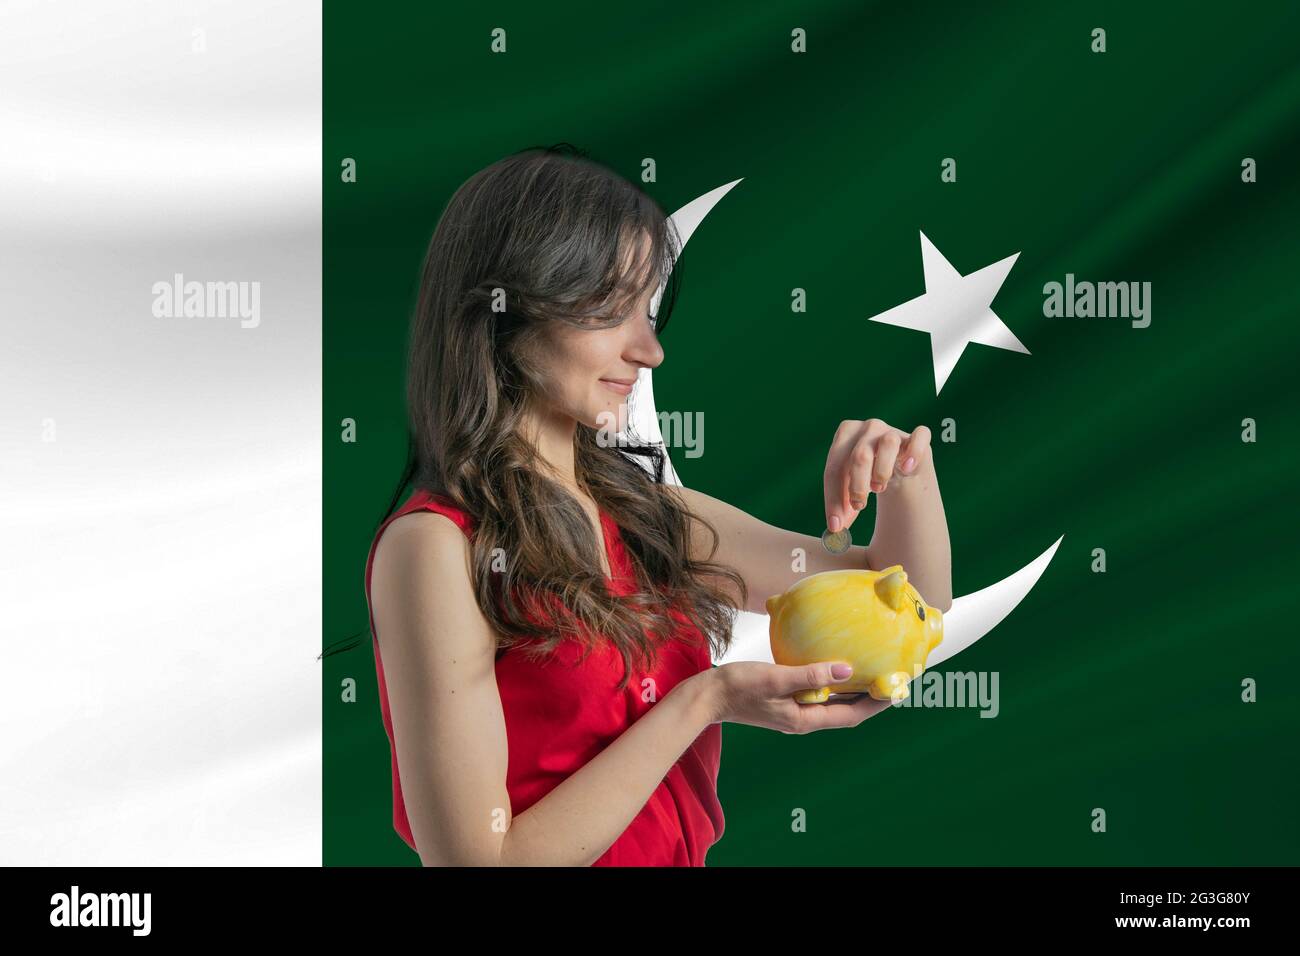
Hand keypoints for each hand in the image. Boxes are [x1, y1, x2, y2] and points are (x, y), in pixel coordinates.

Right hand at [706, 661, 893, 732]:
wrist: (707, 696)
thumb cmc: (739, 686)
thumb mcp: (777, 678)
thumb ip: (812, 674)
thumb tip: (848, 669)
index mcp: (804, 720)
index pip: (851, 716)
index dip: (876, 705)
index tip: (897, 691)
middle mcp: (803, 719)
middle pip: (845, 712)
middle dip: (869, 698)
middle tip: (891, 680)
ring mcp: (793, 711)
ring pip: (832, 703)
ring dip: (852, 691)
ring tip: (871, 673)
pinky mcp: (785, 701)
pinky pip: (817, 694)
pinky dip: (831, 684)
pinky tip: (834, 667)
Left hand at [824, 419, 931, 532]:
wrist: (899, 472)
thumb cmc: (867, 480)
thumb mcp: (849, 492)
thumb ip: (841, 509)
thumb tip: (835, 530)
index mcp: (844, 434)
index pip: (834, 467)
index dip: (833, 497)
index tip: (836, 524)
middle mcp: (869, 427)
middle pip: (860, 455)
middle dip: (857, 486)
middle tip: (859, 507)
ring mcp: (894, 431)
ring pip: (888, 444)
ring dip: (882, 471)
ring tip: (879, 488)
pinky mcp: (918, 437)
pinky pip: (919, 437)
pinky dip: (914, 452)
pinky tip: (907, 469)